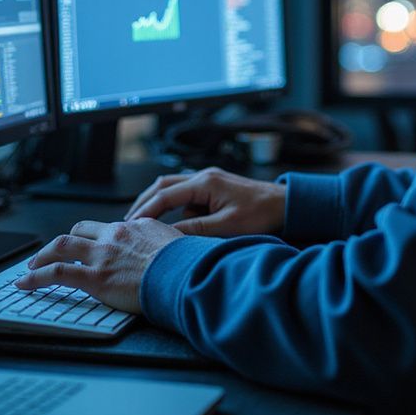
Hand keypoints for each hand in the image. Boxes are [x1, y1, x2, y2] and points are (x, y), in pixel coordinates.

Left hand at [14, 218, 182, 313]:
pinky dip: (36, 277)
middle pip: (80, 230)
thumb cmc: (188, 263)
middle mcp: (116, 235)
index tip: (90, 246)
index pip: (109, 228)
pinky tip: (25, 283)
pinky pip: (56, 272)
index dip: (95, 238)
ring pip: (62, 246)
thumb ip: (164, 245)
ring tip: (32, 266)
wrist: (186, 273)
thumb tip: (167, 253)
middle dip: (64, 242)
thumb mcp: (178, 244)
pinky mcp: (95, 277)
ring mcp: (103, 254)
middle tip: (53, 252)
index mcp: (137, 226)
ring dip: (43, 255)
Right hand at [125, 166, 286, 237]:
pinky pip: (187, 197)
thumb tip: (168, 237)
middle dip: (144, 204)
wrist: (285, 205)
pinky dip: (178, 210)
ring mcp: (209, 181)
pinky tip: (178, 226)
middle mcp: (204, 177)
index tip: (131, 226)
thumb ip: (196, 230)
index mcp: (206, 182)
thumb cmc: (262, 213)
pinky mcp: (214, 189)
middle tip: (130, 223)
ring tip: (146, 227)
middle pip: (163, 186)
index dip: (145, 211)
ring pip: (173, 190)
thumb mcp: (227, 226)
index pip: (165, 195)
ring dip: (160, 206)